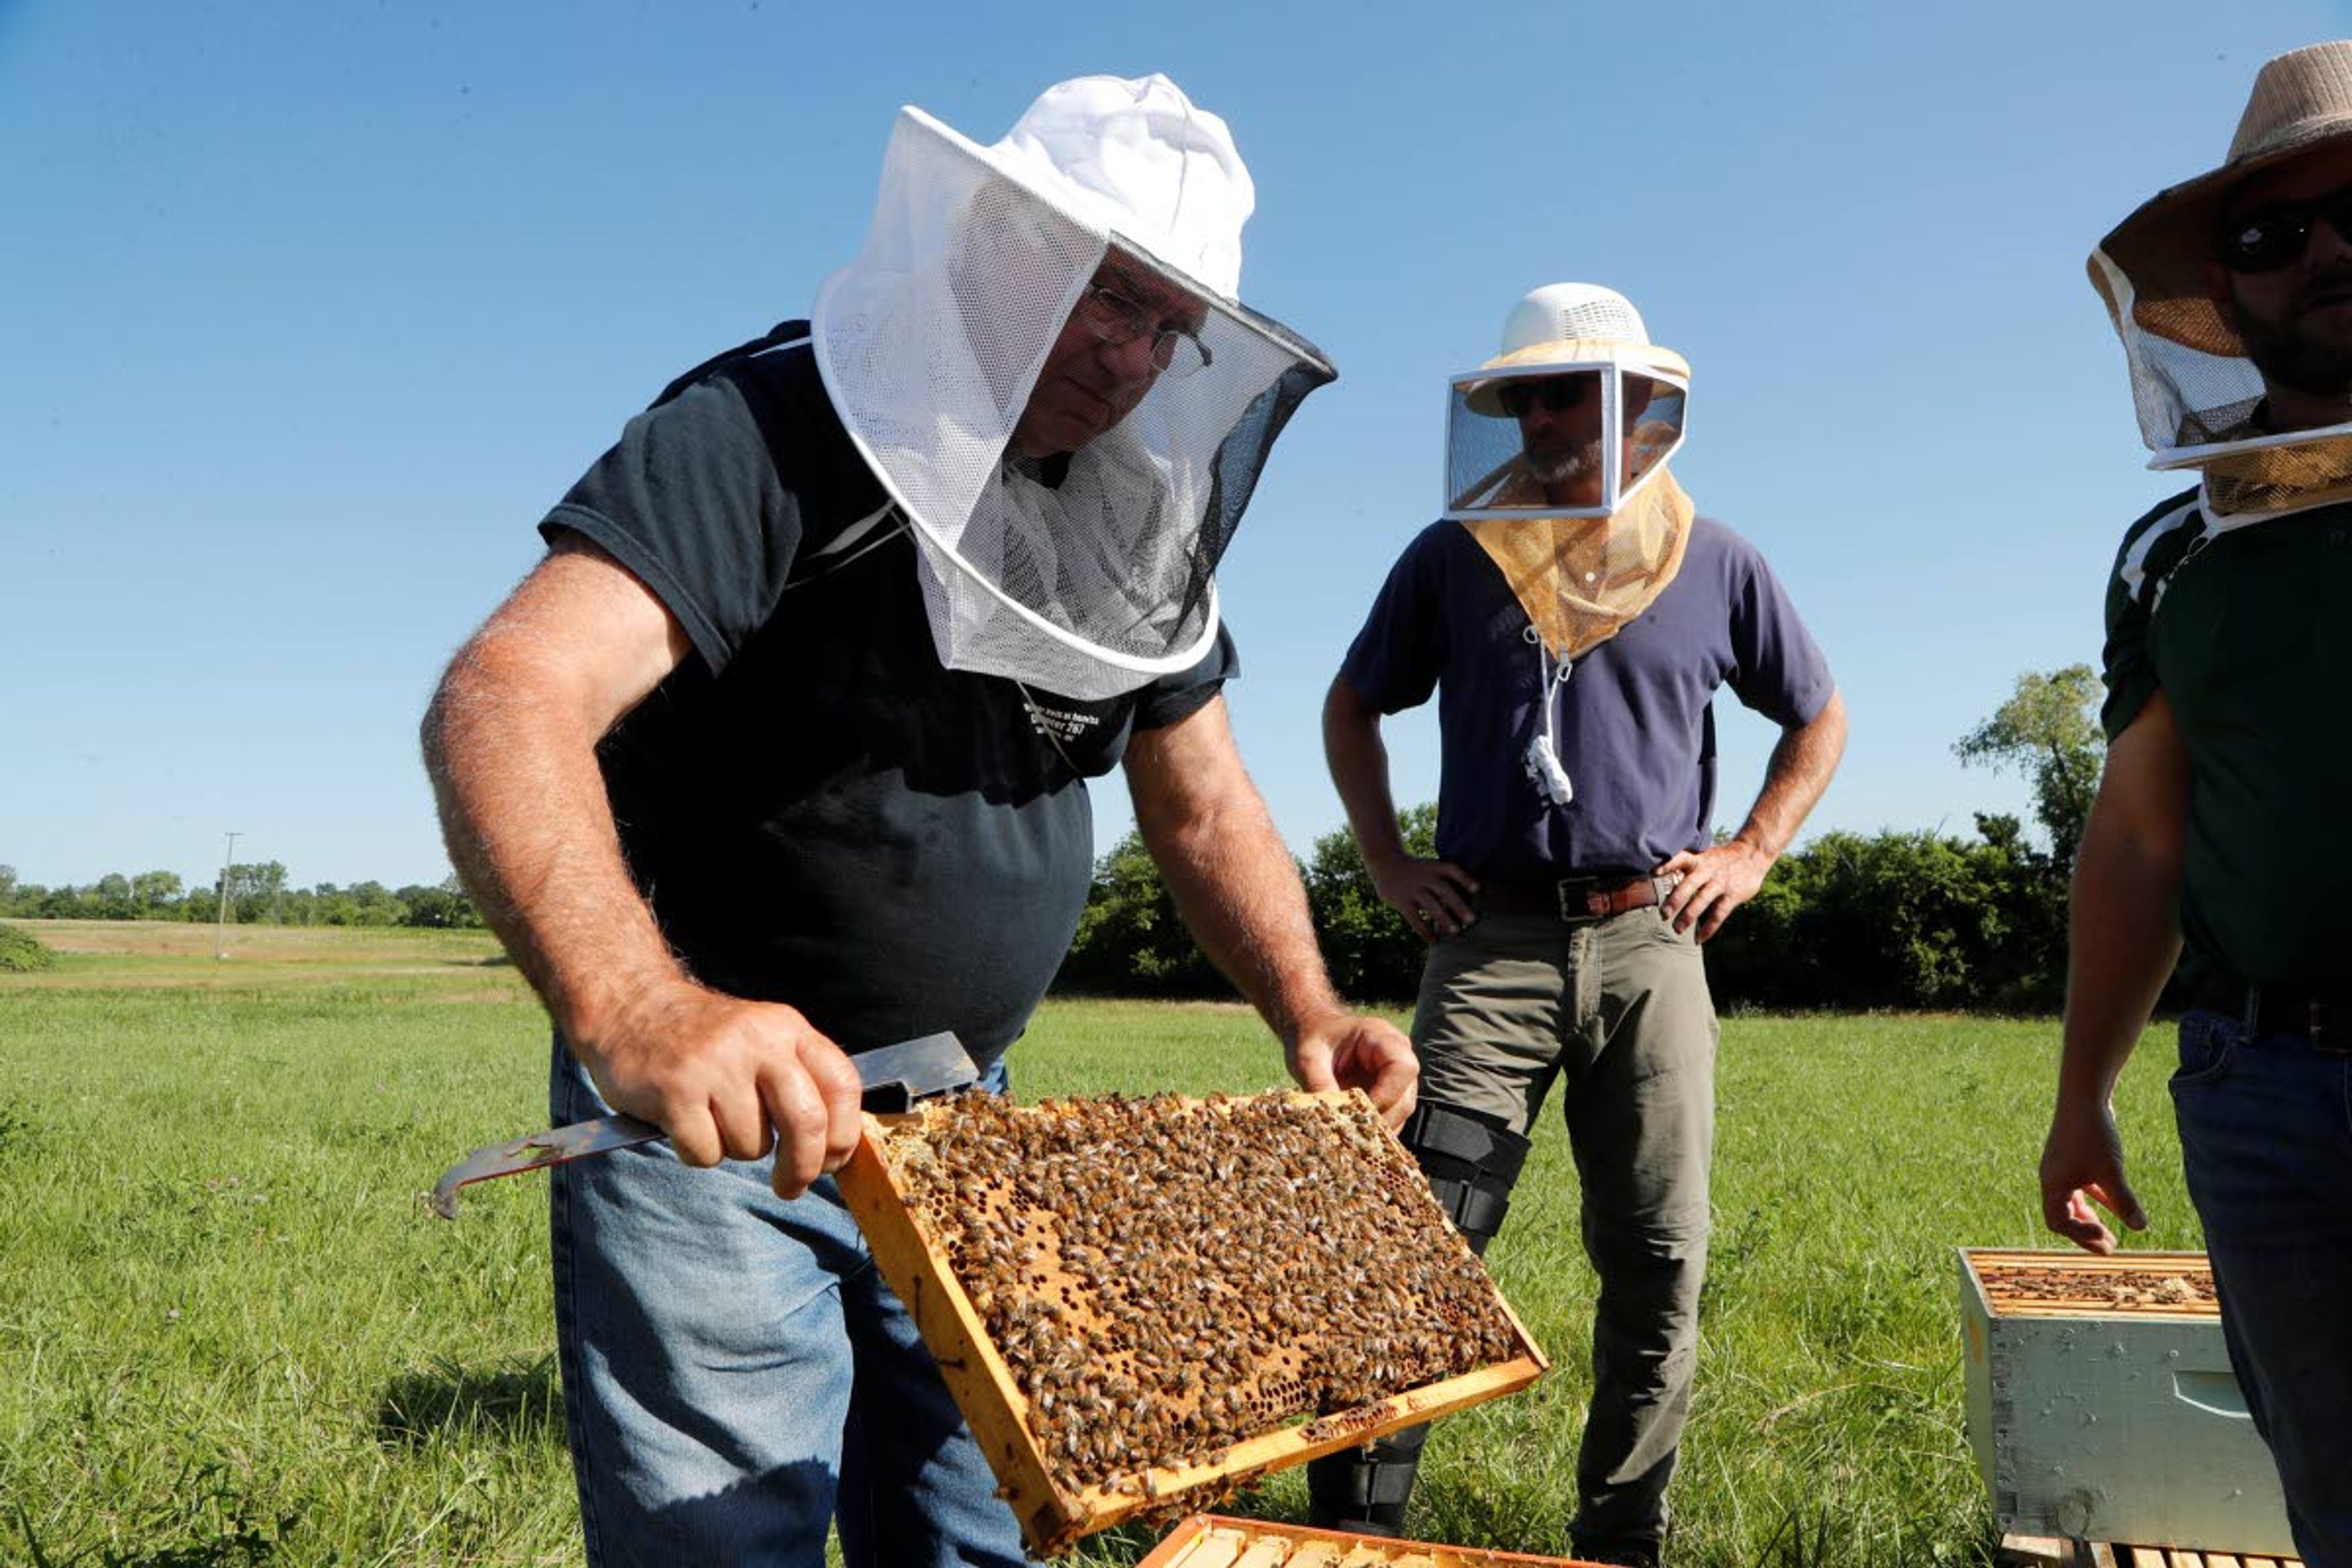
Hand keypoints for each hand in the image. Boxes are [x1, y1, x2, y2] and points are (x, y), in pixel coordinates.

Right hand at [579, 980, 865, 1199]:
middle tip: (790, 1186)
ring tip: (713, 1117)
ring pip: (752, 1145)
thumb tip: (835, 1148)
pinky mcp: (676, 1091)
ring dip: (735, 1148)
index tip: (833, 1163)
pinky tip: (684, 1123)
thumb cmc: (706, 1041)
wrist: (632, 1007)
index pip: (843, 1085)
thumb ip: (799, 1080)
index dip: (845, 1135)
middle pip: (807, 1123)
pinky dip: (697, 1151)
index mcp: (787, 1028)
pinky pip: (706, 1153)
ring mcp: (716, 1065)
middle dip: (803, 1168)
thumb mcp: (763, 1039)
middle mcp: (758, 1041)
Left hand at [1287, 1007, 1417, 1129]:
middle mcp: (1397, 1056)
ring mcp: (1396, 1076)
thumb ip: (1318, 1084)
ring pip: (1401, 1112)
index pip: (1402, 1067)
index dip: (1387, 1095)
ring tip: (1352, 1140)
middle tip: (1353, 1135)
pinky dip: (1375, 1130)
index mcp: (1381, 1037)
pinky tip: (1355, 1138)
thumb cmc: (1313, 1037)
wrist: (1313, 1032)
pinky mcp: (1389, 1093)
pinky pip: (1391, 1117)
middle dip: (1381, 1119)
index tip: (1360, 1113)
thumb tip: (1330, 1119)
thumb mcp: (1308, 1057)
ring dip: (1378, 1129)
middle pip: (1405, 1097)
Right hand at [1367, 853, 1479, 942]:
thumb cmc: (1417, 870)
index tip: (1477, 889)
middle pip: (1444, 890)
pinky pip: (1414, 918)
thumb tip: (1474, 896)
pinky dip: (1423, 929)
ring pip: (1430, 905)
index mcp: (1435, 867)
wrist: (1386, 864)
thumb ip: (1447, 879)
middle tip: (1471, 920)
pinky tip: (1432, 939)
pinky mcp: (1402, 901)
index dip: (1465, 879)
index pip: (1452, 870)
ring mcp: (1413, 889)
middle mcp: (1425, 878)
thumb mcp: (1431, 867)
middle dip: (1458, 905)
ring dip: (1444, 919)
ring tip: (1456, 931)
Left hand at [1655, 839, 1770, 938]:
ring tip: (1676, 930)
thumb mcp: (1704, 856)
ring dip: (1688, 916)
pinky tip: (1699, 939)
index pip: (1681, 858)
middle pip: (1689, 885)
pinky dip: (1709, 928)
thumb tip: (1658, 876)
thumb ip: (1687, 866)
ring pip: (1702, 901)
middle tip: (1663, 914)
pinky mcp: (1733, 895)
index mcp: (1699, 860)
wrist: (1752, 855)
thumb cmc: (1721, 858)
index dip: (1668, 864)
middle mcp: (1708, 871)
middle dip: (1675, 900)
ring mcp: (1720, 883)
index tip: (1654, 871)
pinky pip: (1718, 914)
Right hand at [2040, 1096, 2148, 1253]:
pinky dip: (2097, 1199)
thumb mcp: (2111, 1171)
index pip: (2058, 1222)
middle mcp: (2053, 1177)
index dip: (2080, 1236)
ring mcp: (2063, 1167)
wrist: (2085, 1096)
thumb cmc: (2092, 1133)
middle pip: (2063, 1215)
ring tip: (2109, 1234)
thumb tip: (2141, 1228)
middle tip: (2109, 1247)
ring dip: (2090, 1218)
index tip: (2105, 1239)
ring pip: (2073, 1201)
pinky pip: (2082, 1186)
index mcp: (2052, 1184)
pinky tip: (2118, 1206)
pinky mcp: (2074, 1157)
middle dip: (2086, 1233)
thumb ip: (2124, 1201)